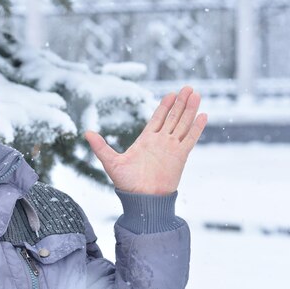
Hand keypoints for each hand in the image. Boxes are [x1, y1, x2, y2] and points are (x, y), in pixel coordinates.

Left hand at [85, 86, 206, 194]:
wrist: (143, 200)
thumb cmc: (127, 184)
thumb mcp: (111, 162)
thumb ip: (101, 147)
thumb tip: (86, 133)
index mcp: (146, 140)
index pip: (158, 118)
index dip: (165, 106)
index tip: (171, 94)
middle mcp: (161, 142)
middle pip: (173, 117)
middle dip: (180, 103)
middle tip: (188, 87)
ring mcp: (171, 148)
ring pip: (183, 124)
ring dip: (190, 110)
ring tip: (196, 94)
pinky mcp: (180, 156)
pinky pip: (190, 139)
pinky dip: (197, 127)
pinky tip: (203, 115)